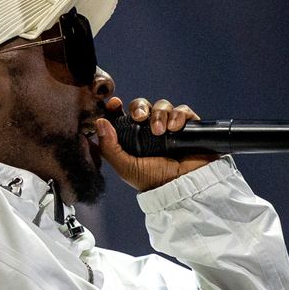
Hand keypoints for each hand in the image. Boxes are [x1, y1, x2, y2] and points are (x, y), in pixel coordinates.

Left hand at [94, 95, 215, 192]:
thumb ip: (109, 148)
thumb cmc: (154, 181)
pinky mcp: (188, 126)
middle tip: (139, 117)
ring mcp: (170, 127)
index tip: (115, 103)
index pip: (123, 115)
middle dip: (139, 107)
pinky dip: (177, 115)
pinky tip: (174, 128)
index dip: (117, 107)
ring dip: (159, 114)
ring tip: (160, 131)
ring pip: (162, 106)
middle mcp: (150, 130)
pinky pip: (182, 111)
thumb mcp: (126, 167)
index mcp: (133, 138)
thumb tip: (100, 121)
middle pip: (142, 106)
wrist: (184, 186)